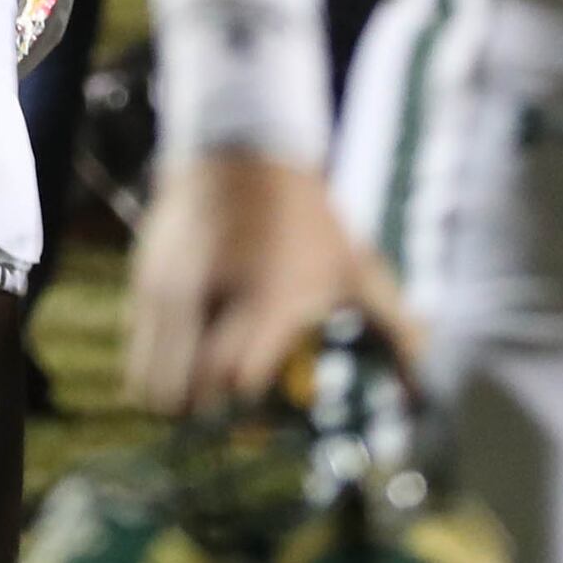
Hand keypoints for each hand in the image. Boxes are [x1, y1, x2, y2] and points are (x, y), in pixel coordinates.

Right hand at [123, 151, 413, 416]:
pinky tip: (185, 352)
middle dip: (209, 412)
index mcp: (270, 299)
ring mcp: (170, 288)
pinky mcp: (143, 281)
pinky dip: (156, 364)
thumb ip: (396, 326)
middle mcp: (212, 296)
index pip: (239, 381)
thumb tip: (426, 386)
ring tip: (205, 387)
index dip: (249, 406)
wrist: (243, 150)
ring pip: (151, 383)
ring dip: (177, 396)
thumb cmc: (309, 220)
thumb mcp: (356, 267)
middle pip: (188, 394)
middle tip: (231, 408)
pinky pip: (136, 352)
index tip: (263, 404)